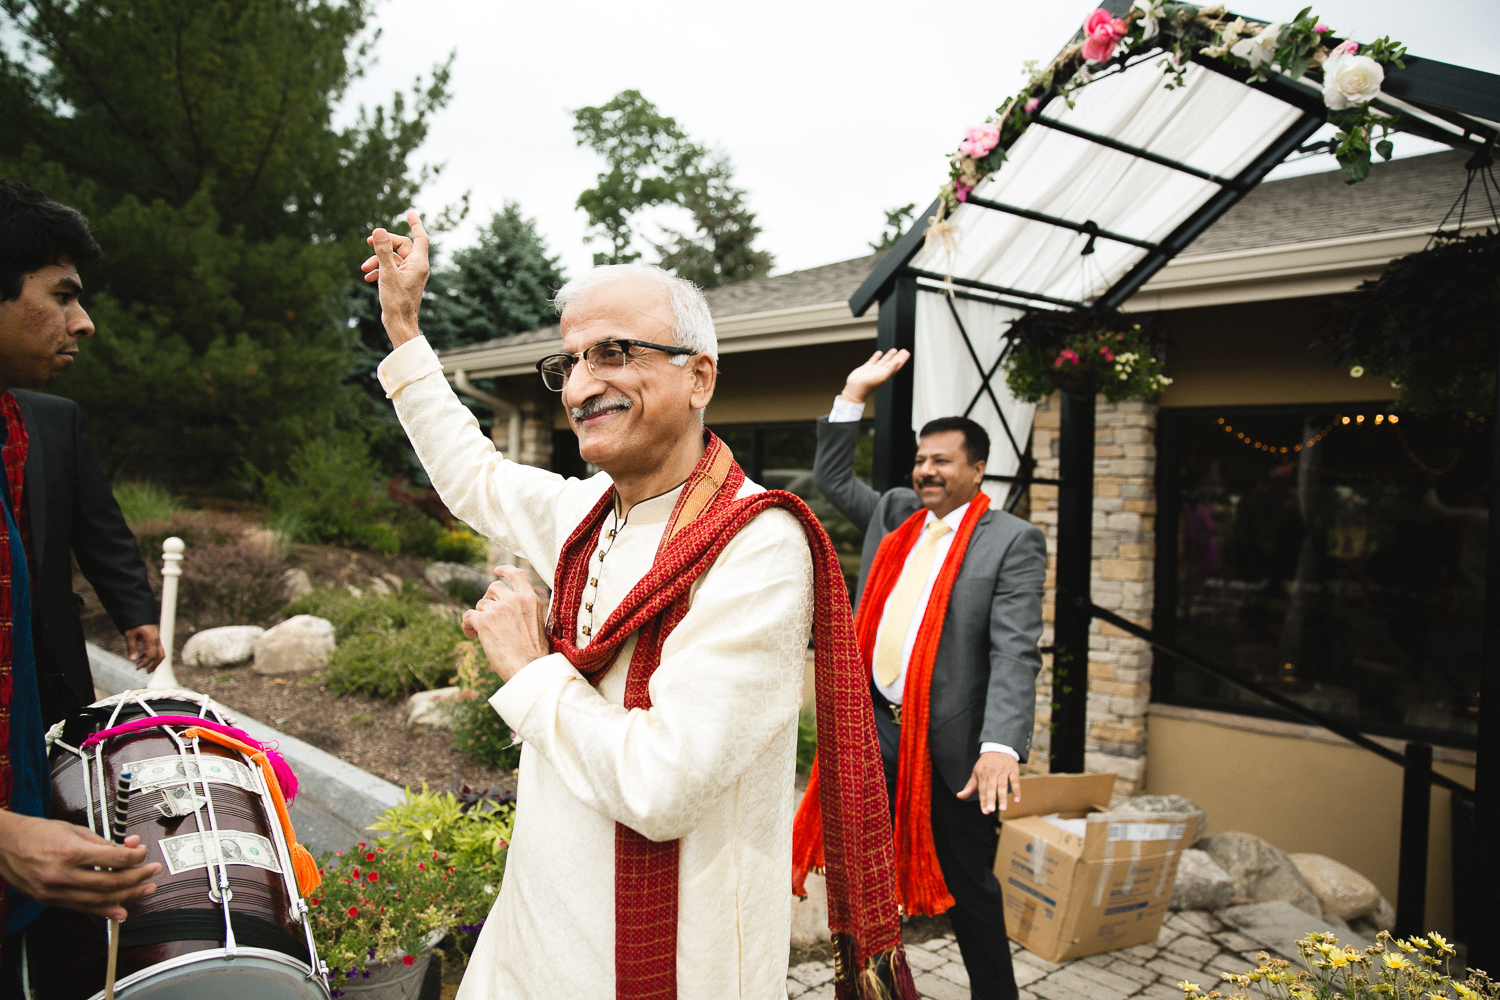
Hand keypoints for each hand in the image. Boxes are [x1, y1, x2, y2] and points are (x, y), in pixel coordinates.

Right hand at [0, 812, 159, 919]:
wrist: (4, 845)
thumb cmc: (38, 833)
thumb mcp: (74, 830)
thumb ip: (103, 843)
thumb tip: (130, 848)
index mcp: (70, 853)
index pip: (114, 860)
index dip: (135, 857)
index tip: (143, 853)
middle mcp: (62, 875)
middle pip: (110, 883)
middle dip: (137, 878)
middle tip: (153, 871)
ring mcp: (55, 891)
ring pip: (99, 900)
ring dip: (127, 896)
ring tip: (146, 890)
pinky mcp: (50, 901)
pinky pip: (82, 908)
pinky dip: (104, 911)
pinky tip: (121, 910)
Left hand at [124, 624, 163, 670]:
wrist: (139, 612)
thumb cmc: (134, 622)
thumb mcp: (130, 634)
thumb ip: (131, 647)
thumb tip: (132, 659)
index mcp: (152, 639)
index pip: (151, 655)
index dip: (145, 663)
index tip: (137, 667)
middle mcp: (157, 640)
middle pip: (161, 656)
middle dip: (155, 665)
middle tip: (147, 672)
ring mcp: (157, 639)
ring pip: (160, 652)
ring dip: (153, 660)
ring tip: (141, 665)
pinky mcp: (155, 638)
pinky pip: (156, 649)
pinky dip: (151, 655)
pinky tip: (142, 657)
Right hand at [360, 210, 430, 346]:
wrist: (399, 324)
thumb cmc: (397, 301)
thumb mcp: (387, 273)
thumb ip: (383, 251)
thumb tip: (378, 231)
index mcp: (418, 263)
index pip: (419, 237)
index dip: (415, 223)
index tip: (409, 212)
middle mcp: (416, 267)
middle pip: (402, 245)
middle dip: (383, 244)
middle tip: (367, 242)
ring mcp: (409, 275)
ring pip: (393, 258)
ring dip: (377, 260)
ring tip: (364, 268)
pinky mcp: (401, 282)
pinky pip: (390, 269)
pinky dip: (379, 270)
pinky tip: (367, 277)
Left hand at [461, 566, 551, 683]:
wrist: (530, 669)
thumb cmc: (536, 654)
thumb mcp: (538, 625)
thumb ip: (524, 612)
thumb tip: (508, 615)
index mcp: (530, 599)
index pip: (517, 575)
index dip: (505, 570)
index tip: (497, 570)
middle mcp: (514, 599)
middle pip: (494, 587)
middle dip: (489, 598)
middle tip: (488, 613)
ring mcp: (498, 609)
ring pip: (481, 604)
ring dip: (480, 616)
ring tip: (481, 632)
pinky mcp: (484, 621)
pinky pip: (468, 616)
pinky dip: (467, 625)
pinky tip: (471, 635)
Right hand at [840, 348, 910, 404]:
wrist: (856, 388)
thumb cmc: (869, 384)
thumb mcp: (883, 376)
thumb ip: (891, 368)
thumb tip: (899, 362)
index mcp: (887, 374)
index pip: (897, 365)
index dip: (902, 360)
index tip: (907, 353)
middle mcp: (882, 372)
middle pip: (892, 362)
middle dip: (898, 357)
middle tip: (904, 351)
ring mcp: (874, 370)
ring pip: (884, 361)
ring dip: (889, 356)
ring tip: (894, 350)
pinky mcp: (867, 368)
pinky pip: (873, 360)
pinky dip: (877, 356)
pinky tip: (879, 352)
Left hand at [957, 751, 1020, 815]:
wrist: (998, 747)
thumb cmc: (986, 764)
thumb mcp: (976, 773)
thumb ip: (969, 786)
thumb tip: (959, 796)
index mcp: (982, 774)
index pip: (982, 789)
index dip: (983, 801)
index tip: (985, 812)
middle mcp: (992, 772)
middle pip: (991, 788)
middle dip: (991, 799)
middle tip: (991, 810)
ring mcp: (1003, 771)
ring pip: (1003, 785)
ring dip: (1003, 797)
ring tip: (1003, 809)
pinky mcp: (1013, 769)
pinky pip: (1015, 781)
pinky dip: (1016, 790)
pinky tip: (1016, 800)